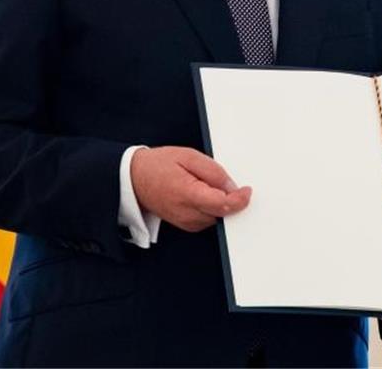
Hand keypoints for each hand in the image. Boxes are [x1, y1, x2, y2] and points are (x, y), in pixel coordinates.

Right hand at [131, 146, 251, 231]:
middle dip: (231, 199)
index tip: (247, 190)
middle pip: (222, 213)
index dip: (240, 199)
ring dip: (221, 204)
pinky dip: (212, 208)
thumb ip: (214, 172)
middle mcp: (187, 213)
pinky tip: (204, 194)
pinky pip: (208, 219)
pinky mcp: (185, 224)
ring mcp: (185, 222)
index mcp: (188, 195)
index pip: (223, 205)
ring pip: (216, 218)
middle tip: (226, 182)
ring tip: (207, 185)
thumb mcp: (189, 157)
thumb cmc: (159, 165)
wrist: (134, 179)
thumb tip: (233, 187)